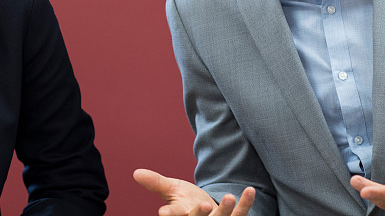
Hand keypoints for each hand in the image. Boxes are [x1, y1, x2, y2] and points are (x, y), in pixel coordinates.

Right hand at [134, 168, 254, 215]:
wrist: (207, 210)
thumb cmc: (187, 201)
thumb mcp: (171, 190)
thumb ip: (155, 183)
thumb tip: (136, 173)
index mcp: (181, 215)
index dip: (170, 214)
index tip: (164, 212)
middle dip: (201, 214)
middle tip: (204, 205)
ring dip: (226, 209)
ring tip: (229, 196)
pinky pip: (241, 214)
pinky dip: (245, 203)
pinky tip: (249, 190)